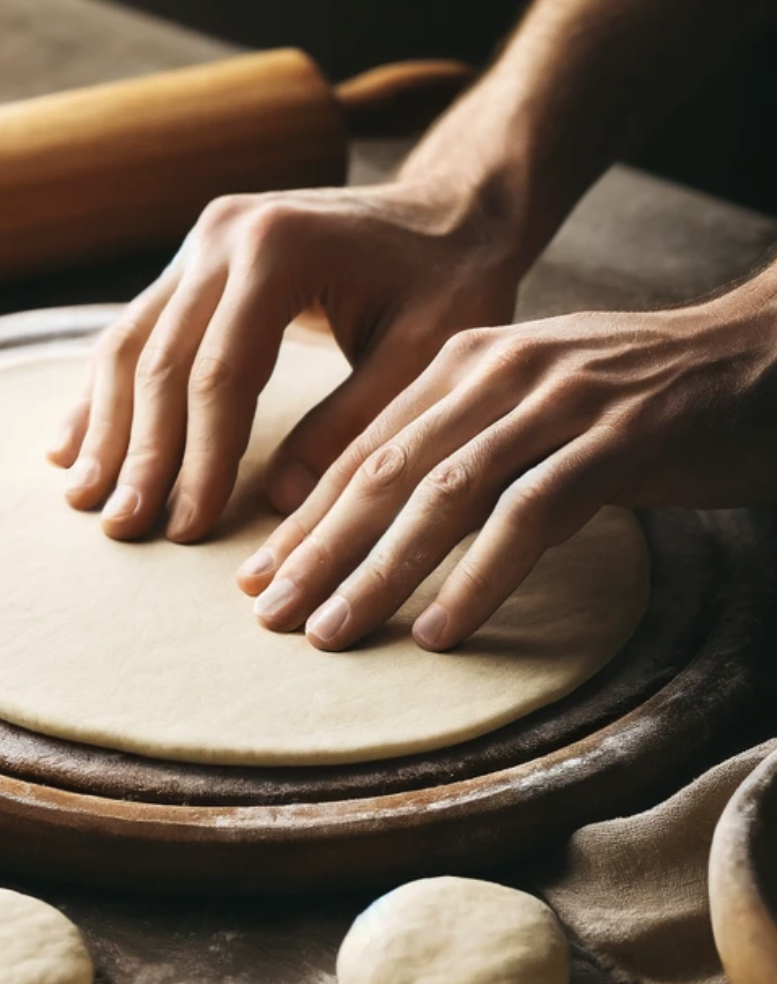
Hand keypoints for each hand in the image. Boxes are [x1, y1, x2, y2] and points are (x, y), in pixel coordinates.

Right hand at [48, 174, 525, 542]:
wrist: (449, 207)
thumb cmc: (451, 280)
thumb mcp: (428, 350)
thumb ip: (354, 420)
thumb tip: (276, 501)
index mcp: (280, 248)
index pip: (220, 373)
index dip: (198, 459)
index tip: (187, 528)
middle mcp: (223, 236)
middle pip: (160, 362)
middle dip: (140, 455)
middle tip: (123, 530)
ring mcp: (197, 244)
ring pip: (128, 346)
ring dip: (104, 429)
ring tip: (85, 502)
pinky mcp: (188, 263)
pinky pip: (130, 333)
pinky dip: (101, 396)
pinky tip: (70, 448)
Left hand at [241, 281, 776, 651]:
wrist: (763, 350)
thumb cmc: (633, 397)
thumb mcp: (529, 405)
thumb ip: (457, 444)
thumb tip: (377, 519)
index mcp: (464, 362)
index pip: (365, 449)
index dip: (305, 518)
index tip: (258, 578)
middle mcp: (499, 373)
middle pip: (386, 473)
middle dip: (318, 551)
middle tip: (269, 616)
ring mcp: (559, 403)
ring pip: (444, 495)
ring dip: (380, 571)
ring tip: (332, 633)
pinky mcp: (618, 441)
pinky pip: (530, 516)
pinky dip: (478, 578)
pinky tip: (440, 630)